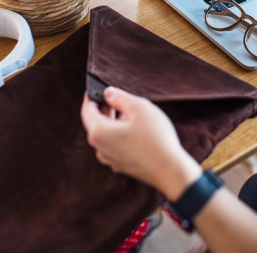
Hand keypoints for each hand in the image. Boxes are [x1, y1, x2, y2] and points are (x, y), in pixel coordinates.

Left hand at [81, 87, 201, 199]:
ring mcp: (110, 159)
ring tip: (130, 112)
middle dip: (104, 108)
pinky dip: (119, 134)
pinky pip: (114, 145)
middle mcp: (100, 148)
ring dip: (113, 122)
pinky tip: (135, 129)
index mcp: (99, 132)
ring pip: (106, 135)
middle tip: (116, 97)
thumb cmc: (155, 138)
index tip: (96, 88)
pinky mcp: (121, 165)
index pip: (87, 110)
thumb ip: (120, 97)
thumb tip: (108, 93)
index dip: (91, 97)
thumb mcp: (139, 107)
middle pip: (95, 123)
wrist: (169, 169)